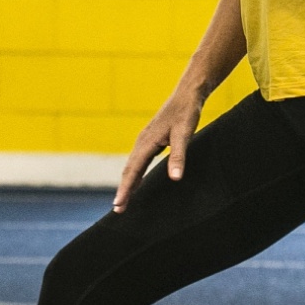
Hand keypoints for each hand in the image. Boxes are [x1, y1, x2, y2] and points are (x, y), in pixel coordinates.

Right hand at [112, 84, 204, 212]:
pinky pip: (139, 161)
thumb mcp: (184, 135)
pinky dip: (134, 174)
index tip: (118, 205)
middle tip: (118, 210)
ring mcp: (145, 140)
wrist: (187, 95)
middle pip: (129, 170)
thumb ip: (178, 156)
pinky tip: (137, 180)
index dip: (125, 189)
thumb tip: (175, 178)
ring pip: (132, 166)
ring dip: (127, 183)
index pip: (133, 171)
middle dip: (123, 190)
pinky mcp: (151, 140)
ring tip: (123, 200)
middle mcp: (142, 142)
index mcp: (146, 142)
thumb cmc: (186, 113)